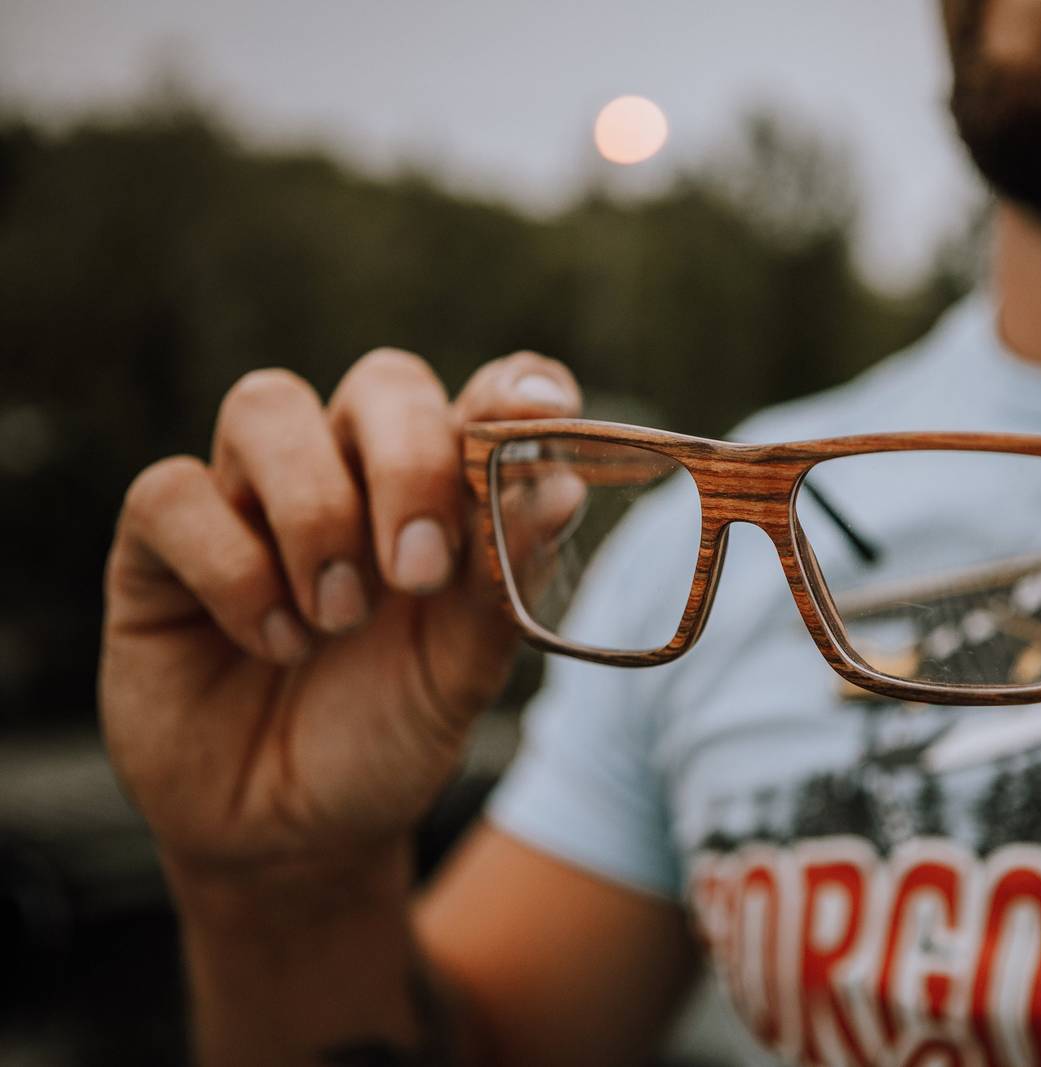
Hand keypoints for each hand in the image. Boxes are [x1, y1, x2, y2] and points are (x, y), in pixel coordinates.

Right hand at [100, 349, 580, 897]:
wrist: (293, 834)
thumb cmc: (388, 731)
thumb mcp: (464, 672)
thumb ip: (506, 582)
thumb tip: (561, 486)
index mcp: (442, 492)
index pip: (485, 395)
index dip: (516, 387)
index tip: (541, 411)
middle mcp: (350, 473)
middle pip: (382, 382)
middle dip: (409, 462)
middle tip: (419, 574)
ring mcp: (252, 499)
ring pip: (266, 406)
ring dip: (315, 512)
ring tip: (339, 619)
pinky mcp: (161, 546)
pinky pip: (174, 492)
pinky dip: (233, 569)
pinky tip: (273, 643)